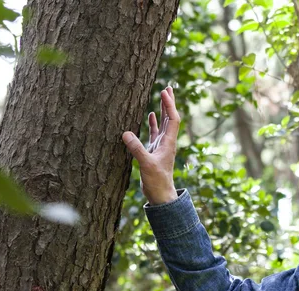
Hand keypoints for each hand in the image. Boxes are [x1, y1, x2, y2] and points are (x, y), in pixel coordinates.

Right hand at [121, 87, 180, 204]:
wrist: (160, 195)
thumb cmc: (157, 181)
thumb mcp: (146, 164)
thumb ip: (136, 149)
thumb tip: (125, 133)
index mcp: (169, 143)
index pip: (172, 119)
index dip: (169, 104)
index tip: (164, 91)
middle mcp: (167, 142)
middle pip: (170, 118)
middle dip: (169, 102)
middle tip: (168, 87)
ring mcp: (161, 146)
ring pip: (164, 124)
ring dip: (163, 110)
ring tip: (162, 96)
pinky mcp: (154, 151)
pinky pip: (156, 133)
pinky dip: (154, 123)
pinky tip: (151, 114)